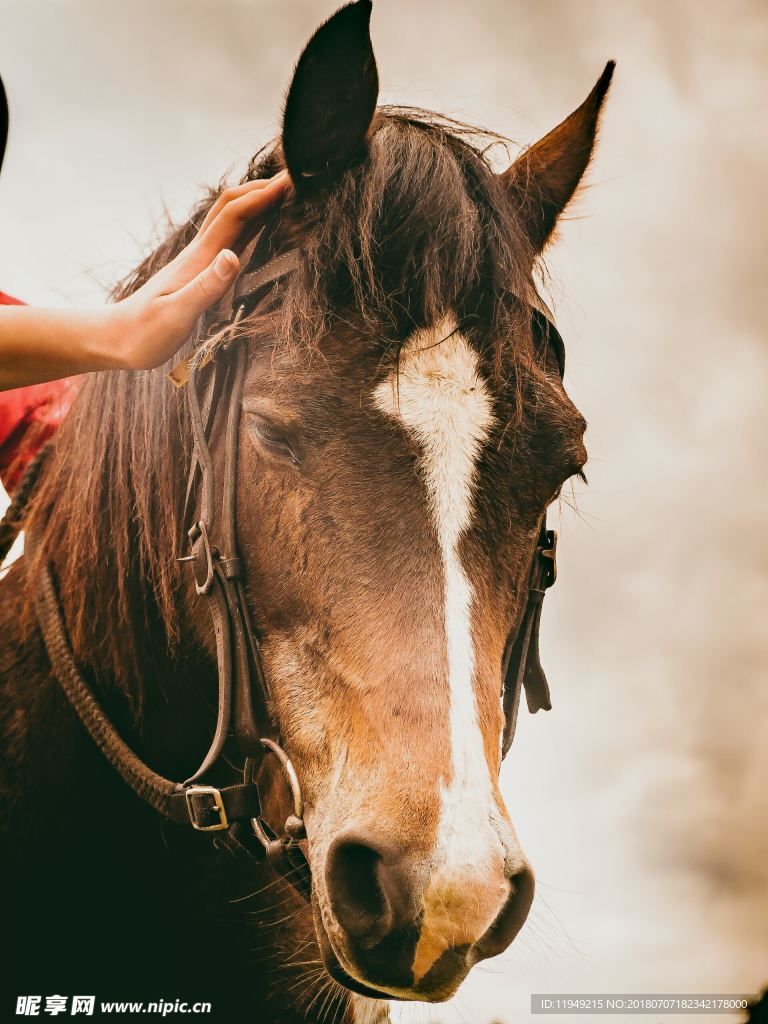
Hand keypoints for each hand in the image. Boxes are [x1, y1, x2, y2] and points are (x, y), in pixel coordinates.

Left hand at [111, 172, 288, 369]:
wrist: (118, 339)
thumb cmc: (146, 333)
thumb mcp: (177, 314)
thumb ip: (206, 286)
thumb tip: (233, 255)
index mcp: (198, 259)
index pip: (234, 216)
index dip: (262, 197)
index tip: (290, 182)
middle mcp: (198, 254)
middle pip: (230, 206)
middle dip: (260, 189)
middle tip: (292, 179)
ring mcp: (197, 261)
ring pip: (228, 219)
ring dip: (254, 202)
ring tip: (281, 195)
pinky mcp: (197, 272)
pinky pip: (227, 239)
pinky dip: (247, 224)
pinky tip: (258, 228)